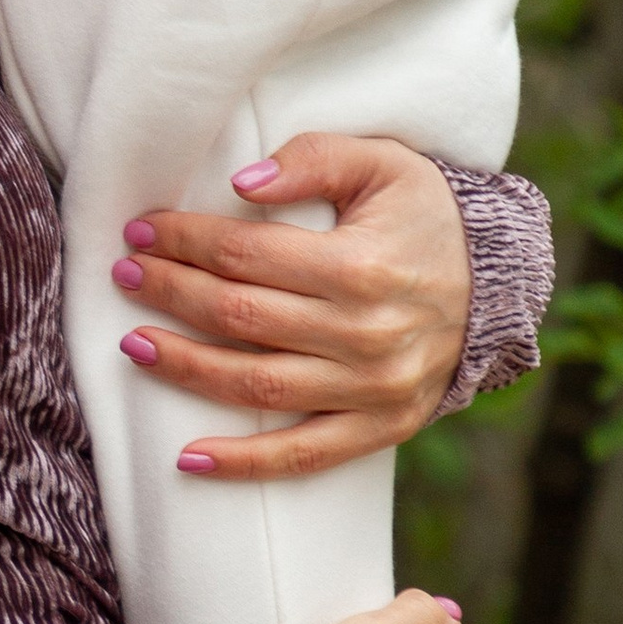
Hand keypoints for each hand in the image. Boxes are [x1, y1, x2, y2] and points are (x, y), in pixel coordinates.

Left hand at [114, 134, 470, 481]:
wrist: (498, 284)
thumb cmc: (426, 215)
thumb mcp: (382, 163)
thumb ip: (312, 160)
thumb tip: (241, 183)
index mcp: (361, 266)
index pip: (246, 255)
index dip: (184, 241)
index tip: (141, 231)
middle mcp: (366, 333)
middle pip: (239, 316)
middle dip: (170, 293)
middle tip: (124, 274)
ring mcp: (373, 388)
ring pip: (256, 386)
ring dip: (185, 368)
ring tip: (134, 345)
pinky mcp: (380, 427)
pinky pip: (302, 456)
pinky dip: (243, 463)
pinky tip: (187, 458)